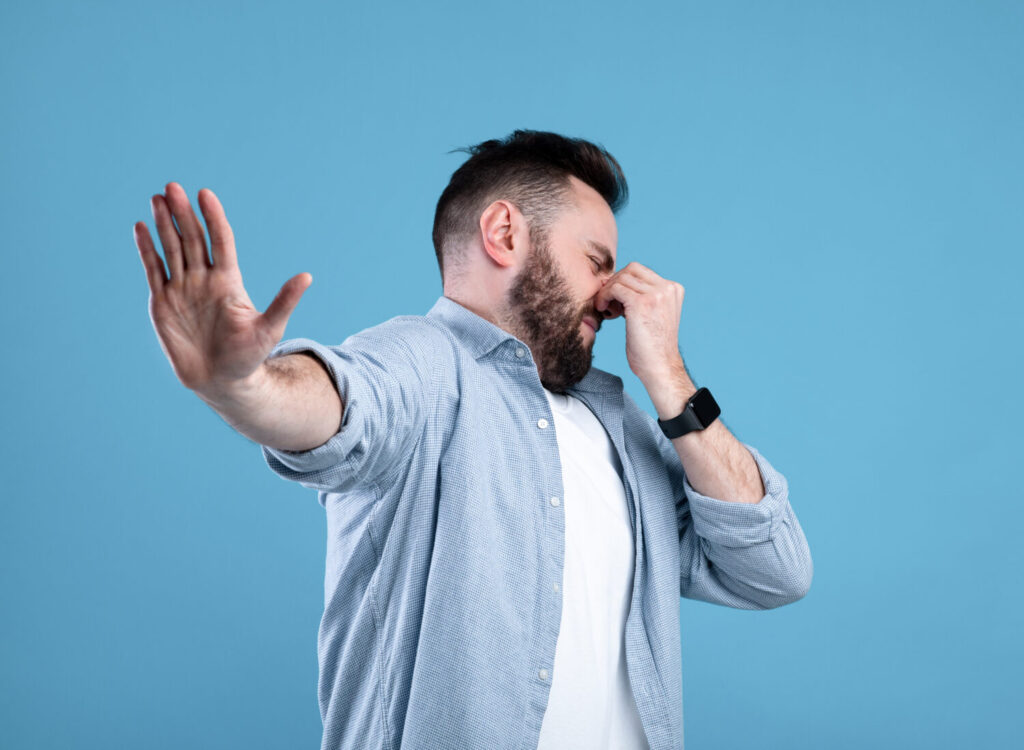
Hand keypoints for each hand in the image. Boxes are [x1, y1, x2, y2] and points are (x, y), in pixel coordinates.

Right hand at [133, 182, 310, 394]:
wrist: (220, 381)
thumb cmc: (248, 357)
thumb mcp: (269, 329)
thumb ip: (284, 302)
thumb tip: (307, 276)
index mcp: (229, 281)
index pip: (220, 241)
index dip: (213, 218)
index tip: (206, 194)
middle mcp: (204, 279)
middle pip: (193, 239)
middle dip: (183, 214)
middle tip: (173, 187)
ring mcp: (182, 288)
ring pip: (172, 249)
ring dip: (164, 224)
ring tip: (158, 198)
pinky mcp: (162, 301)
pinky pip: (153, 269)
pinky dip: (146, 249)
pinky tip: (141, 227)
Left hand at [594, 262, 686, 387]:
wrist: (660, 367)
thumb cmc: (652, 347)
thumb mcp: (654, 315)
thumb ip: (644, 297)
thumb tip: (617, 283)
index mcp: (673, 289)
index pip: (641, 271)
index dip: (623, 282)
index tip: (616, 300)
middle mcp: (667, 288)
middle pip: (631, 269)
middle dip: (615, 283)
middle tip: (609, 303)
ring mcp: (656, 294)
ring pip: (621, 278)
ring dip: (608, 291)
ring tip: (606, 309)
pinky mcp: (641, 303)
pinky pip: (615, 288)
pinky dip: (605, 296)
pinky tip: (604, 310)